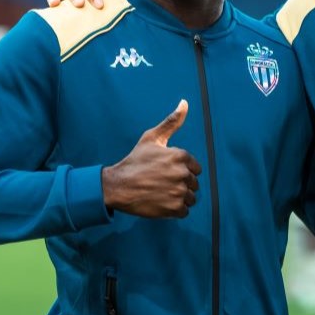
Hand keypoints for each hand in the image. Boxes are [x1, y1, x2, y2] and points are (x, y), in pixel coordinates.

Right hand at [102, 100, 201, 217]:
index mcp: (181, 156)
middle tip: (162, 182)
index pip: (195, 168)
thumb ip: (171, 122)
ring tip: (162, 193)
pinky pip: (184, 211)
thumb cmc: (135, 161)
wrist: (118, 186)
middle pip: (194, 183)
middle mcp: (183, 174)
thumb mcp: (152, 138)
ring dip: (180, 197)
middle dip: (181, 183)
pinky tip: (162, 202)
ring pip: (191, 198)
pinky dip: (175, 209)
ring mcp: (179, 192)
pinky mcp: (174, 208)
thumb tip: (185, 103)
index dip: (182, 170)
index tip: (167, 171)